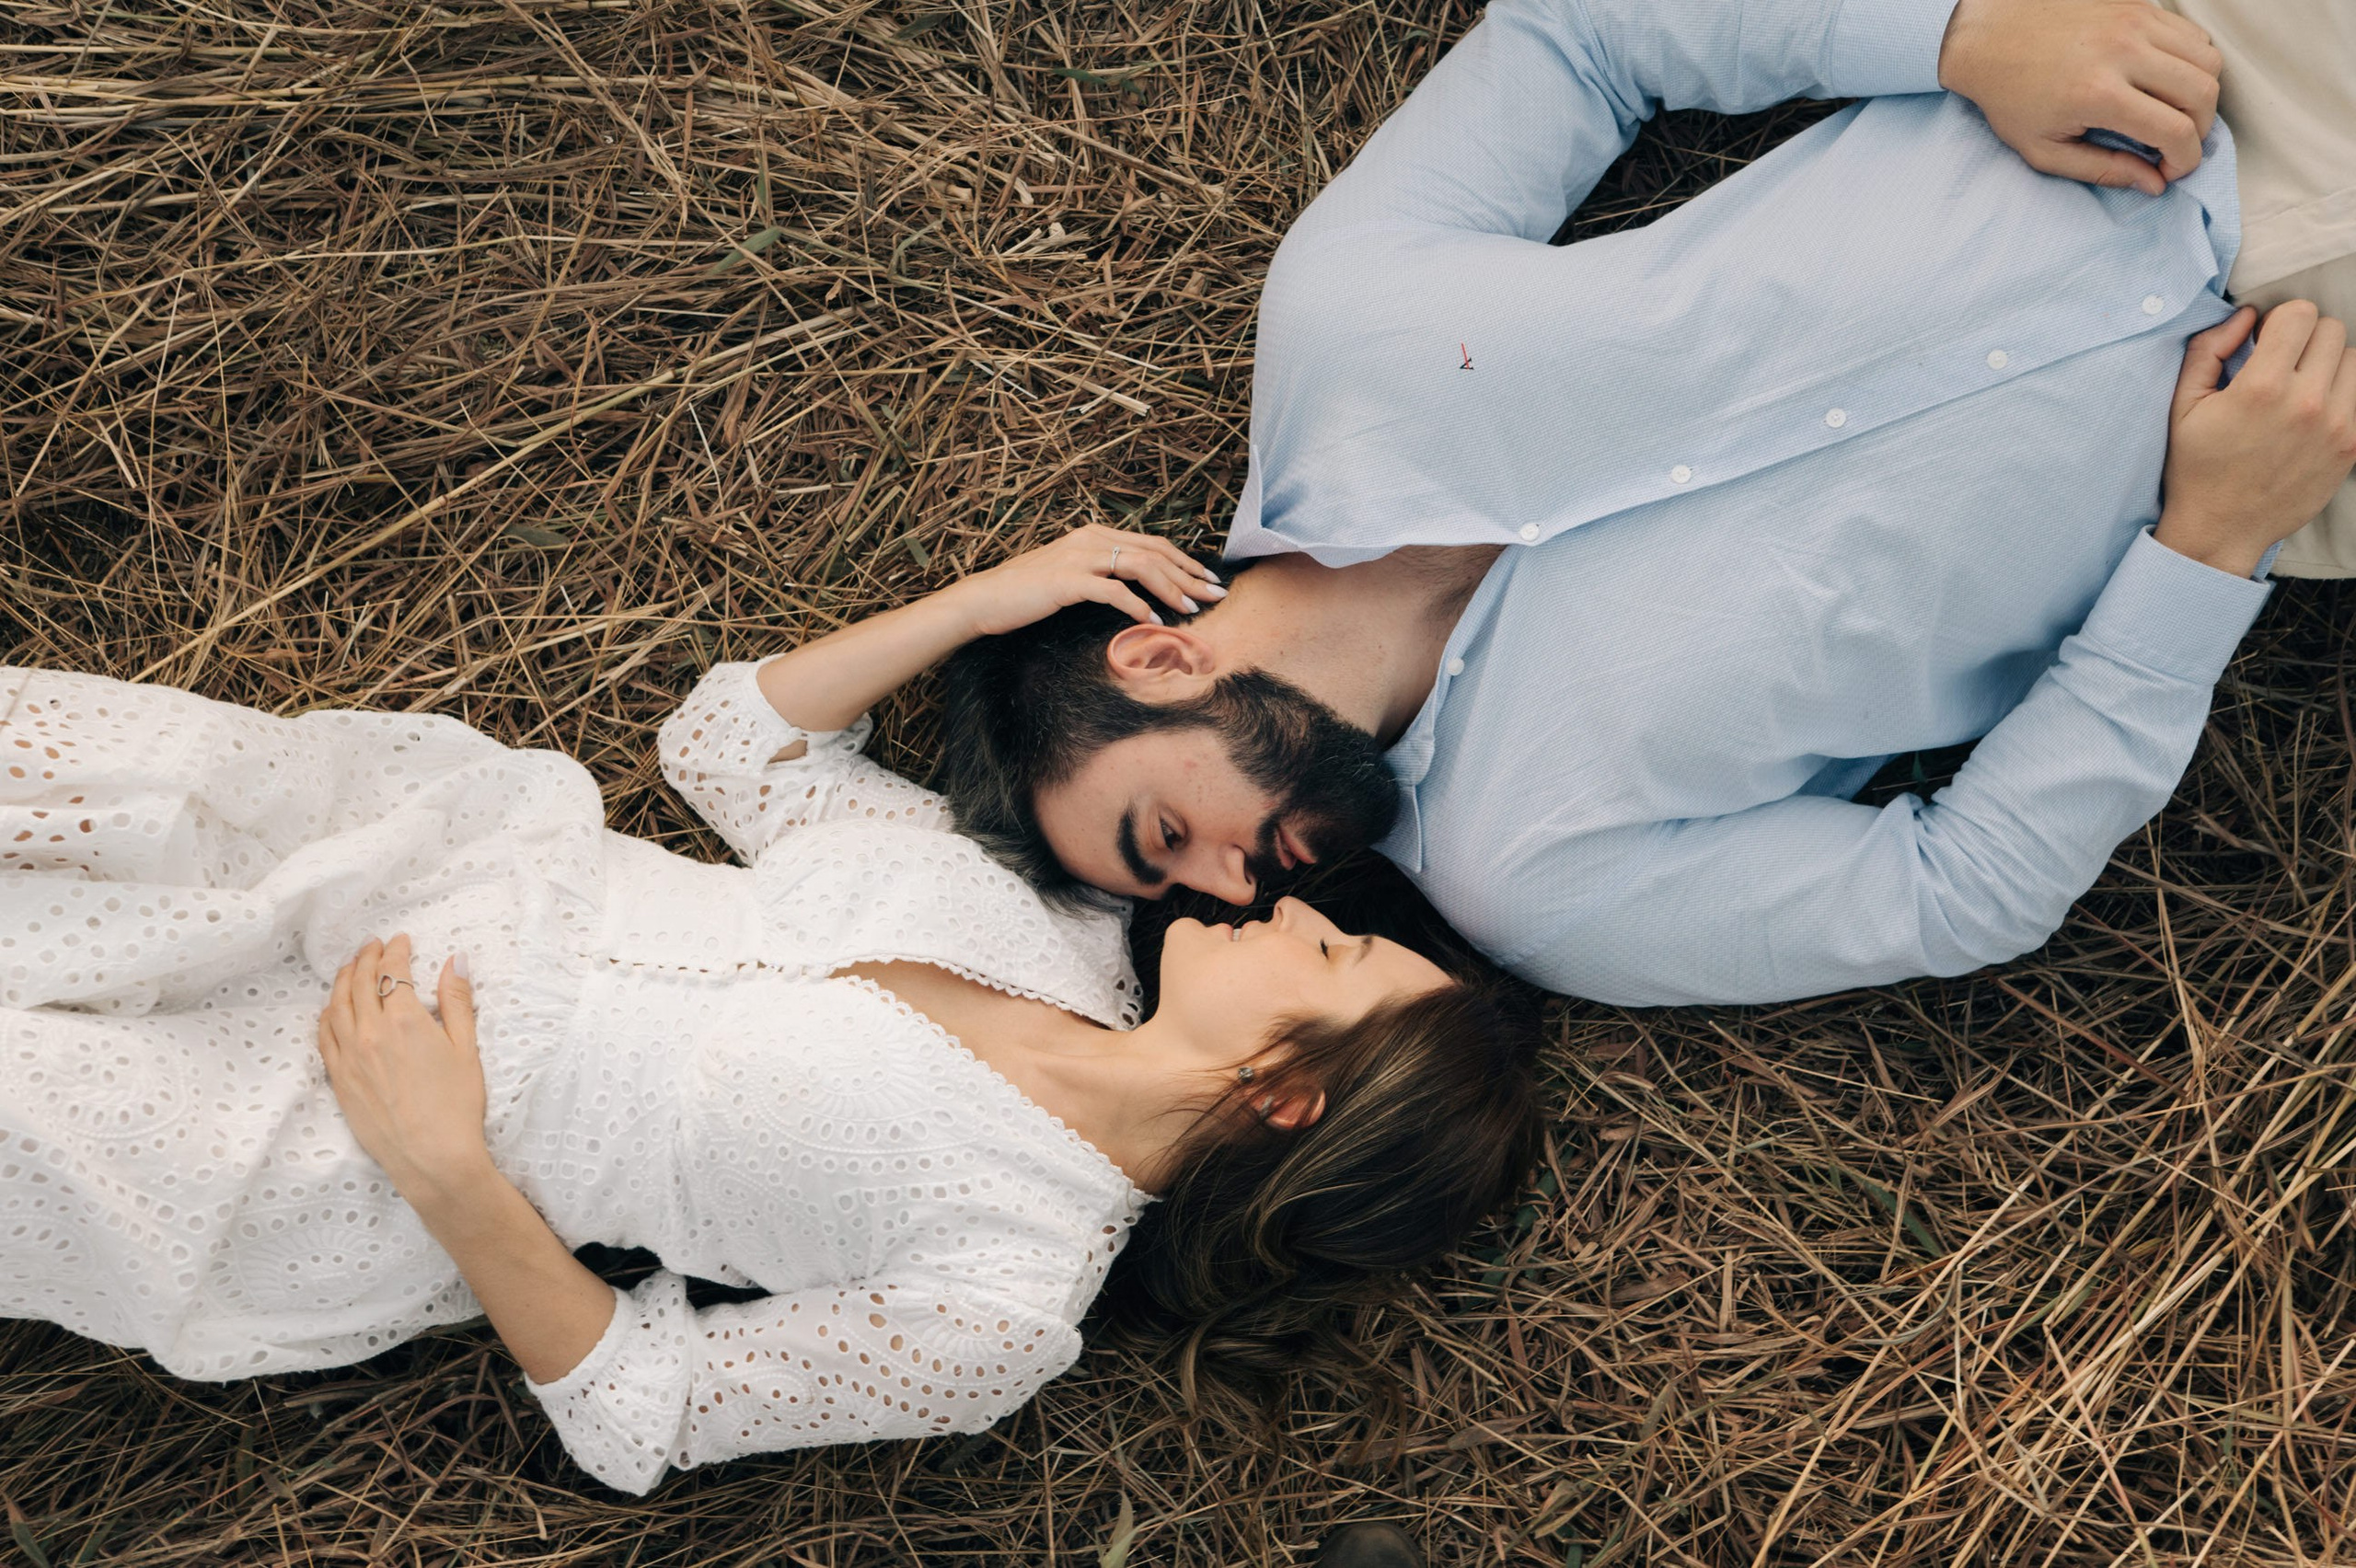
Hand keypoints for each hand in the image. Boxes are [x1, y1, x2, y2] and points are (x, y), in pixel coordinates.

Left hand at [316, 934, 491, 1195]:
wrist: (432, 1157)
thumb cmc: (456, 1106)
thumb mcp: (466, 1049)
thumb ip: (457, 1001)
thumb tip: (454, 961)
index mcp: (405, 1020)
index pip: (393, 971)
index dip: (396, 951)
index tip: (401, 941)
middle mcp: (370, 1033)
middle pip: (360, 983)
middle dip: (366, 958)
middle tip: (373, 945)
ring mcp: (349, 1057)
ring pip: (336, 1006)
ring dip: (343, 980)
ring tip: (350, 967)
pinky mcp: (339, 1080)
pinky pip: (324, 1037)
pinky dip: (327, 1014)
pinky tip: (332, 1008)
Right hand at [941, 523, 1226, 636]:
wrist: (984, 600)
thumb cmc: (1026, 594)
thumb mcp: (1069, 576)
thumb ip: (1100, 574)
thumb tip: (1135, 591)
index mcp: (1094, 535)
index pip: (1152, 544)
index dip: (1185, 561)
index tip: (1208, 579)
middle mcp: (1091, 539)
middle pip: (1154, 552)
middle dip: (1190, 573)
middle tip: (1217, 593)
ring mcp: (1079, 557)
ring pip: (1141, 567)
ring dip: (1172, 589)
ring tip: (1193, 609)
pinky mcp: (1068, 580)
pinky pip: (1114, 591)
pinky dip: (1138, 606)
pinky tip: (1154, 622)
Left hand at [1938, 0, 2221, 195]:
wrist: (1988, 37)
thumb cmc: (2010, 96)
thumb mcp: (2044, 149)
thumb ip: (2102, 169)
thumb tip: (2153, 183)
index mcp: (2098, 93)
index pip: (2175, 131)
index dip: (2185, 160)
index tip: (2172, 171)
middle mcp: (2123, 51)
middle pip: (2204, 93)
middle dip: (2200, 129)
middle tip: (2176, 144)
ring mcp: (2134, 21)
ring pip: (2207, 59)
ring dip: (2201, 94)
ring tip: (2173, 113)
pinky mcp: (2138, 4)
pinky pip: (2191, 34)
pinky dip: (2191, 62)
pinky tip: (2164, 82)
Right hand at [2155, 303, 2355, 578]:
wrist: (2221, 528)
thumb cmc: (2197, 467)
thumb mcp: (2182, 406)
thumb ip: (2208, 349)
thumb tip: (2246, 316)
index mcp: (2260, 388)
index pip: (2300, 314)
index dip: (2280, 320)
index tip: (2265, 342)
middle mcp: (2305, 403)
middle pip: (2332, 330)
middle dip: (2305, 339)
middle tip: (2281, 365)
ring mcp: (2335, 425)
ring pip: (2352, 359)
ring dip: (2328, 365)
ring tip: (2300, 389)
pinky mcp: (2351, 445)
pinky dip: (2340, 393)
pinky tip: (2313, 412)